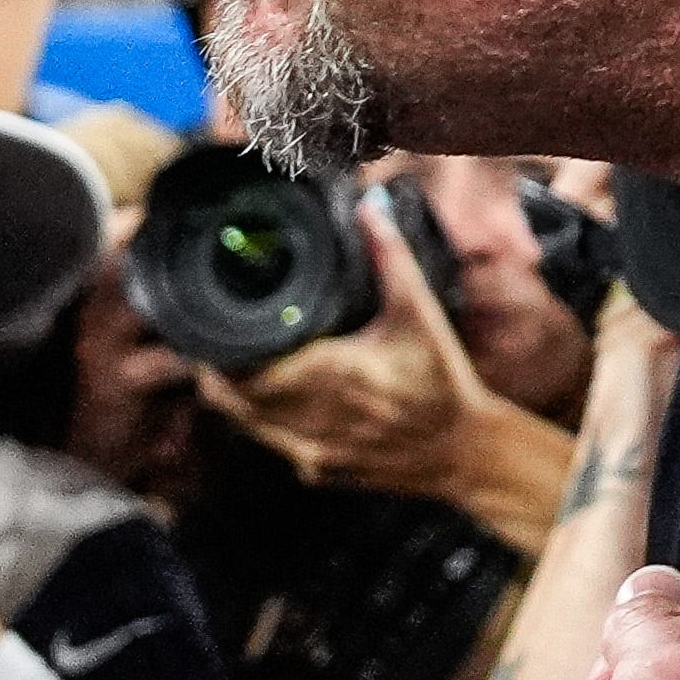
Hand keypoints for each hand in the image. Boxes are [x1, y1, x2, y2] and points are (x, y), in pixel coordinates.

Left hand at [201, 193, 552, 515]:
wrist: (464, 453)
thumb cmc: (443, 383)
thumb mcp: (420, 314)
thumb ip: (390, 258)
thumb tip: (369, 209)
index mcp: (333, 377)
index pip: (246, 371)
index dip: (220, 352)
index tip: (214, 327)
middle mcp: (315, 420)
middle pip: (233, 399)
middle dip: (220, 368)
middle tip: (218, 338)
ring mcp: (313, 452)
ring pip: (246, 424)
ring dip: (235, 395)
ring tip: (234, 362)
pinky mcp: (319, 470)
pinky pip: (271, 441)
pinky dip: (261, 419)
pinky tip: (270, 394)